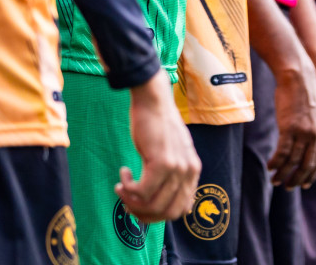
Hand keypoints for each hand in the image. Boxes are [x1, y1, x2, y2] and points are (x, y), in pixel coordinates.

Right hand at [121, 72, 200, 222]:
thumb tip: (158, 203)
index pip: (181, 209)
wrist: (153, 100)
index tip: (141, 208)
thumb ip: (172, 174)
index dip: (159, 215)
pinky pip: (141, 192)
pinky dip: (127, 189)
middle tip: (128, 204)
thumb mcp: (173, 152)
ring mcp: (177, 168)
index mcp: (193, 171)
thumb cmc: (157, 125)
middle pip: (168, 213)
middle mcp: (189, 171)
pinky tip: (123, 175)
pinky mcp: (161, 162)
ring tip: (122, 188)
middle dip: (144, 214)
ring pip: (152, 205)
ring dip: (131, 202)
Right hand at [267, 56, 315, 188]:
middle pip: (307, 165)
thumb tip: (310, 139)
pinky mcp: (289, 129)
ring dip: (283, 174)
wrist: (299, 76)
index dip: (311, 174)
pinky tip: (270, 167)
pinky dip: (276, 163)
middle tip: (289, 187)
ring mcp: (303, 133)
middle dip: (298, 180)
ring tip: (275, 181)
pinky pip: (282, 153)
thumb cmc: (305, 91)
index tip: (304, 183)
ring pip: (293, 162)